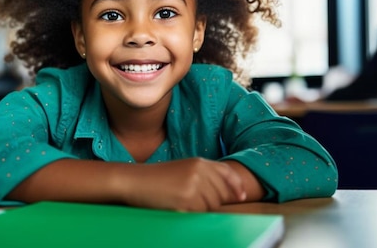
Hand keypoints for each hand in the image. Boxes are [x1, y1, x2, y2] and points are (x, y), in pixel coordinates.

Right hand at [121, 157, 245, 211]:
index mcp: (199, 162)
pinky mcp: (186, 200)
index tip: (241, 195)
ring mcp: (193, 186)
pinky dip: (191, 214)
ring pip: (212, 206)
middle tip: (191, 198)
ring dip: (201, 209)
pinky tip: (178, 207)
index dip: (237, 185)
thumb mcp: (184, 169)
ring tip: (181, 201)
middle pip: (222, 194)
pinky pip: (199, 214)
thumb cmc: (158, 178)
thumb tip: (233, 192)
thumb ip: (206, 175)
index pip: (228, 173)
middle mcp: (199, 172)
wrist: (135, 181)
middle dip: (213, 201)